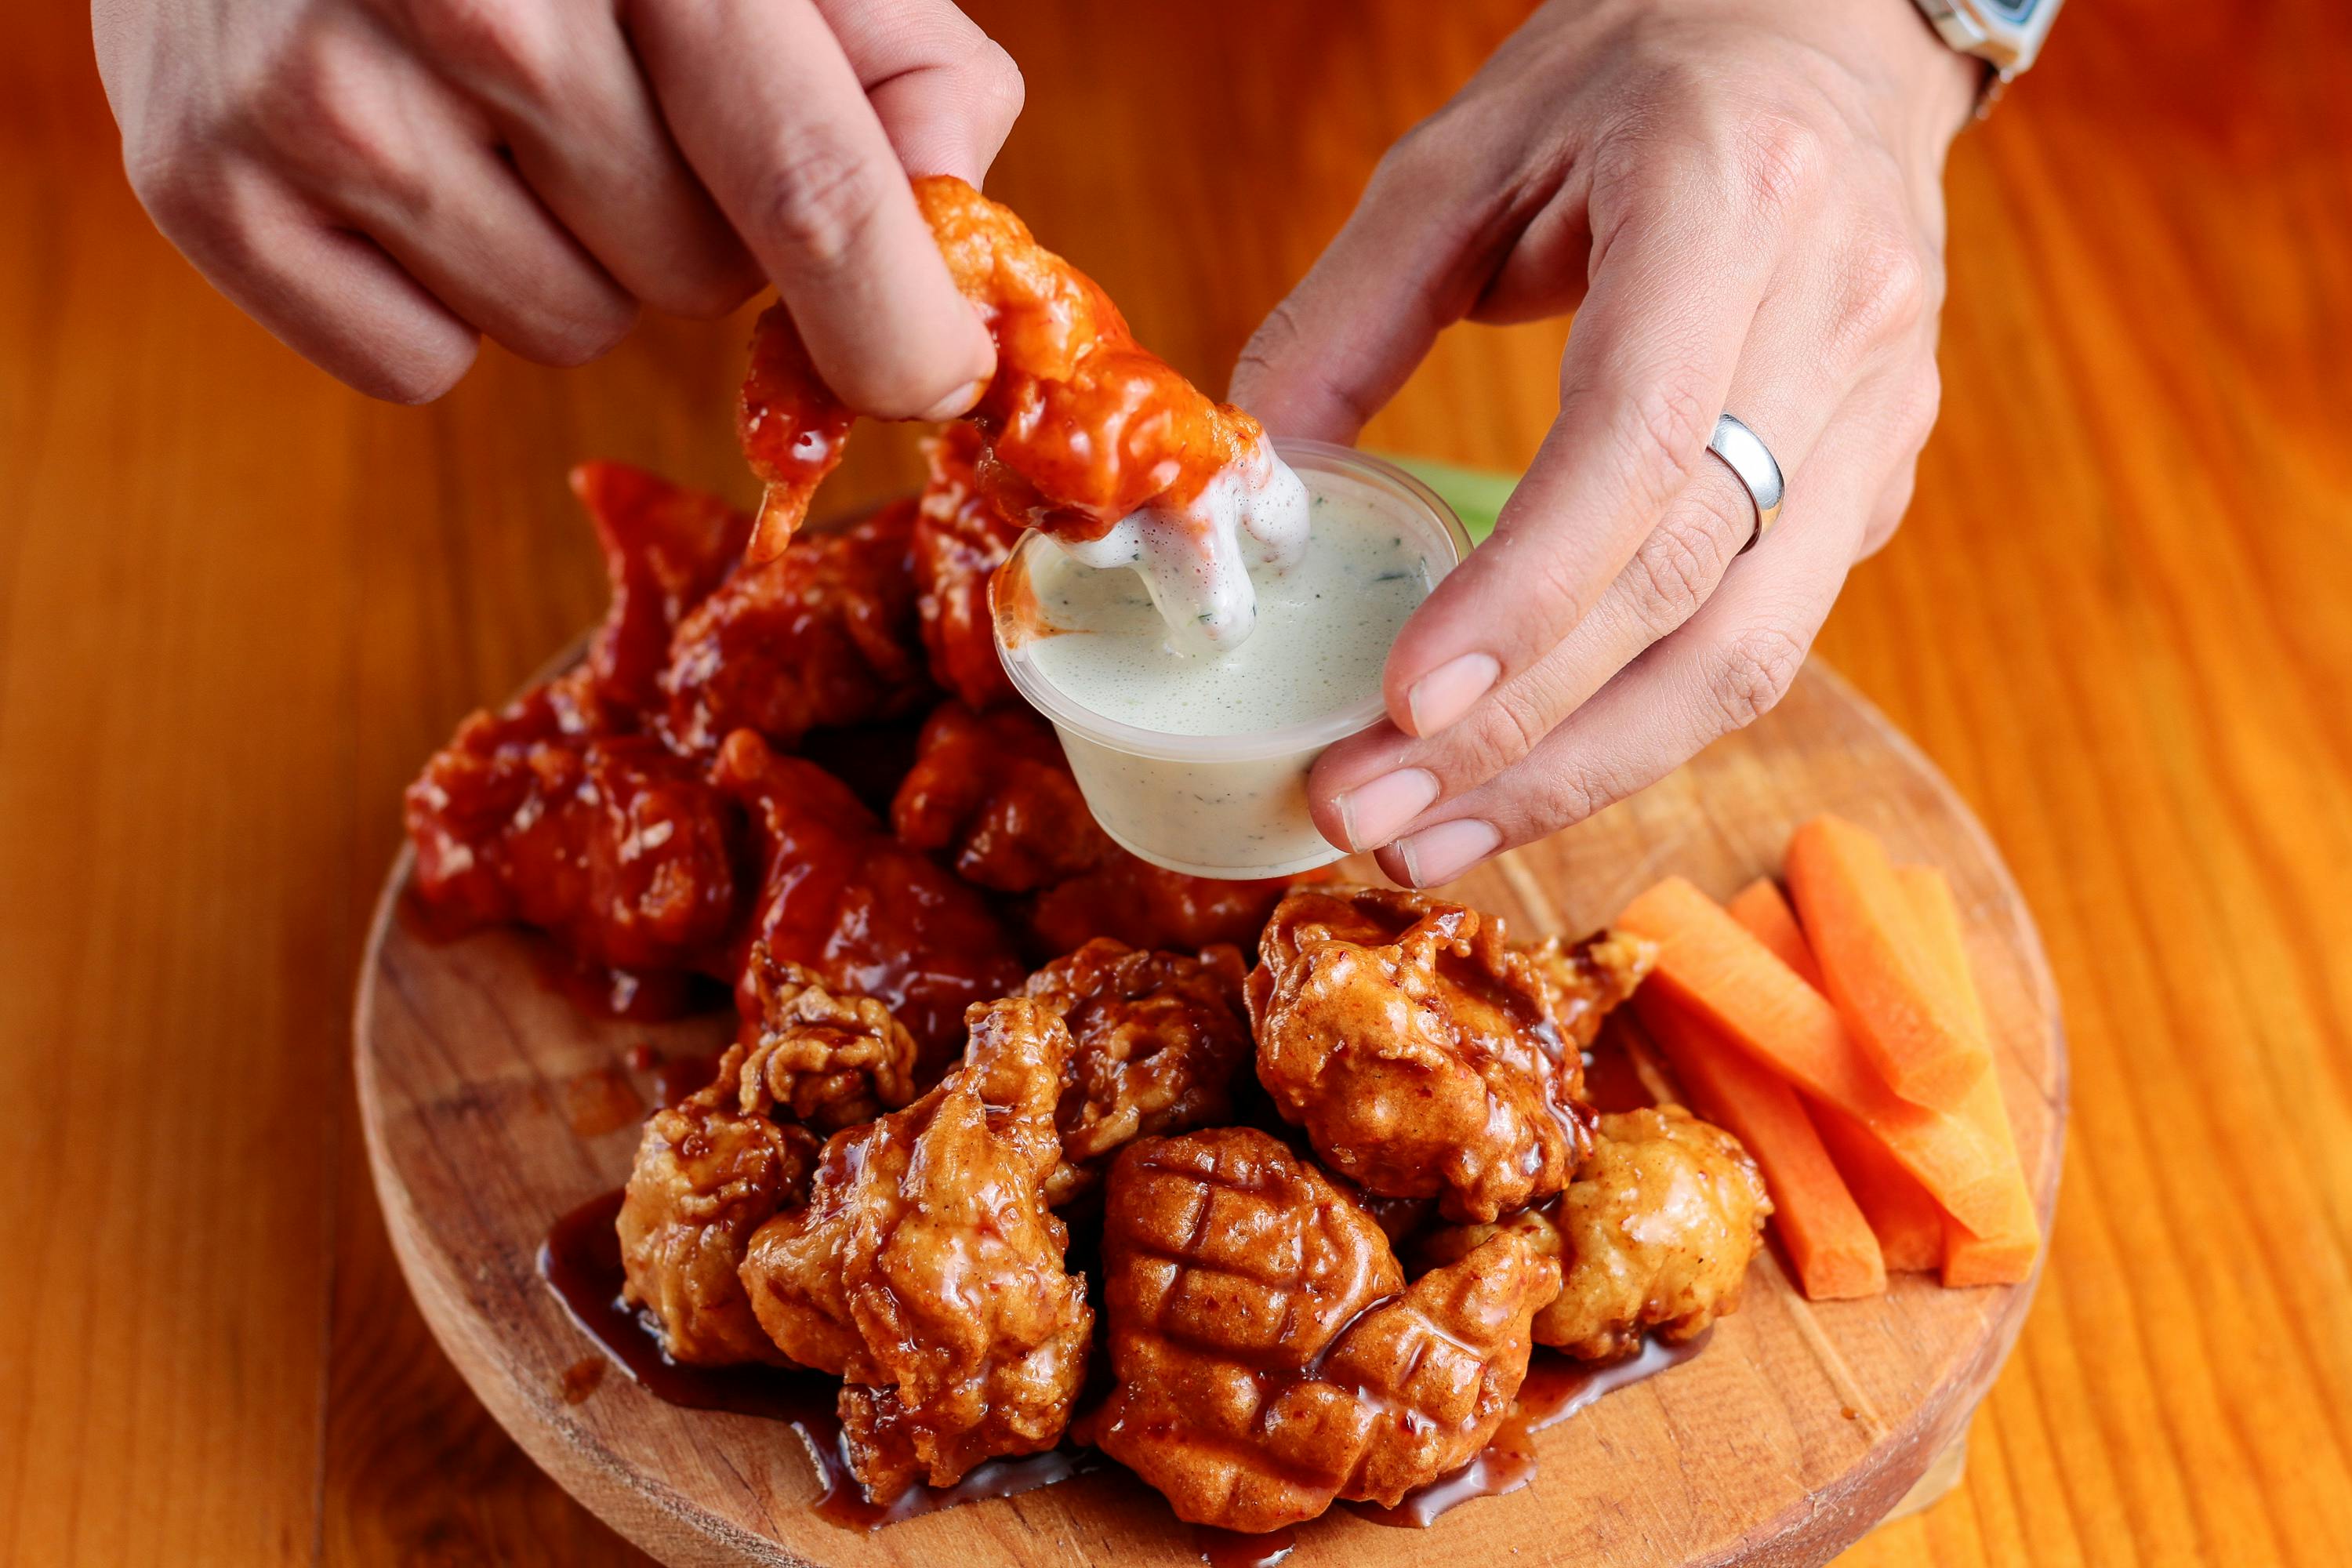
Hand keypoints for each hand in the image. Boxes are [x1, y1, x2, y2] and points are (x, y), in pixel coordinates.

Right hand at [93, 0, 1022, 407]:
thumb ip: (900, 64)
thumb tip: (952, 238)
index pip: (812, 185)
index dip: (895, 322)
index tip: (936, 379)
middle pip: (696, 276)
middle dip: (700, 227)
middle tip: (625, 108)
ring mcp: (322, 92)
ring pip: (567, 330)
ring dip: (571, 260)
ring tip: (498, 116)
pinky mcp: (207, 182)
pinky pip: (420, 364)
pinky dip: (437, 297)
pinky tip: (406, 164)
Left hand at [1231, 0, 1976, 886]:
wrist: (1834, 32)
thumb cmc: (1637, 75)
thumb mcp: (1464, 154)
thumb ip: (1349, 314)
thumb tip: (1258, 488)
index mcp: (1730, 207)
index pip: (1640, 446)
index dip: (1524, 597)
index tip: (1398, 704)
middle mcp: (1839, 323)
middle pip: (1693, 589)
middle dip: (1521, 733)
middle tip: (1367, 816)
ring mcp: (1882, 415)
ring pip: (1749, 655)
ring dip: (1582, 772)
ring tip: (1432, 841)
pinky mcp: (1879, 483)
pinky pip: (1761, 641)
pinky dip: (1636, 726)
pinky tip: (1525, 774)